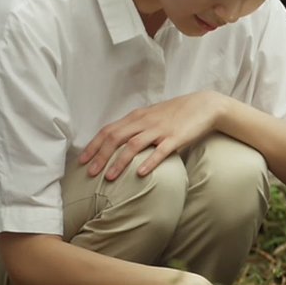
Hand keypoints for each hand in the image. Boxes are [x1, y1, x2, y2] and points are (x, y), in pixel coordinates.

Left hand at [79, 91, 227, 180]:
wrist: (203, 106)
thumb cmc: (176, 113)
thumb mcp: (151, 116)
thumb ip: (135, 127)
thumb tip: (116, 141)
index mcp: (137, 117)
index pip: (108, 130)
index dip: (94, 146)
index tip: (82, 161)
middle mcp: (144, 122)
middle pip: (115, 138)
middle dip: (100, 156)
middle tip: (90, 173)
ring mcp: (160, 130)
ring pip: (133, 145)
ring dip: (119, 162)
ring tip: (109, 178)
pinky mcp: (175, 138)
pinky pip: (160, 151)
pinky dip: (148, 161)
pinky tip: (140, 173)